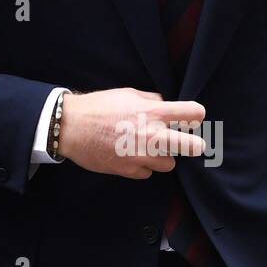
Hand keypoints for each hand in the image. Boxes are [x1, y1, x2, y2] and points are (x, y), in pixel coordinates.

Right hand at [57, 88, 206, 178]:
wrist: (71, 127)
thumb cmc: (98, 107)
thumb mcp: (128, 94)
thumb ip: (151, 100)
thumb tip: (165, 106)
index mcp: (154, 113)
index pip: (194, 113)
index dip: (195, 115)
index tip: (191, 118)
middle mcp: (153, 136)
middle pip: (194, 146)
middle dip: (194, 144)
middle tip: (188, 143)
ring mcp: (142, 156)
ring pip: (170, 164)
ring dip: (162, 157)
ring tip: (147, 148)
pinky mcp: (130, 171)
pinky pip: (147, 172)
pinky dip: (142, 166)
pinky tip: (129, 156)